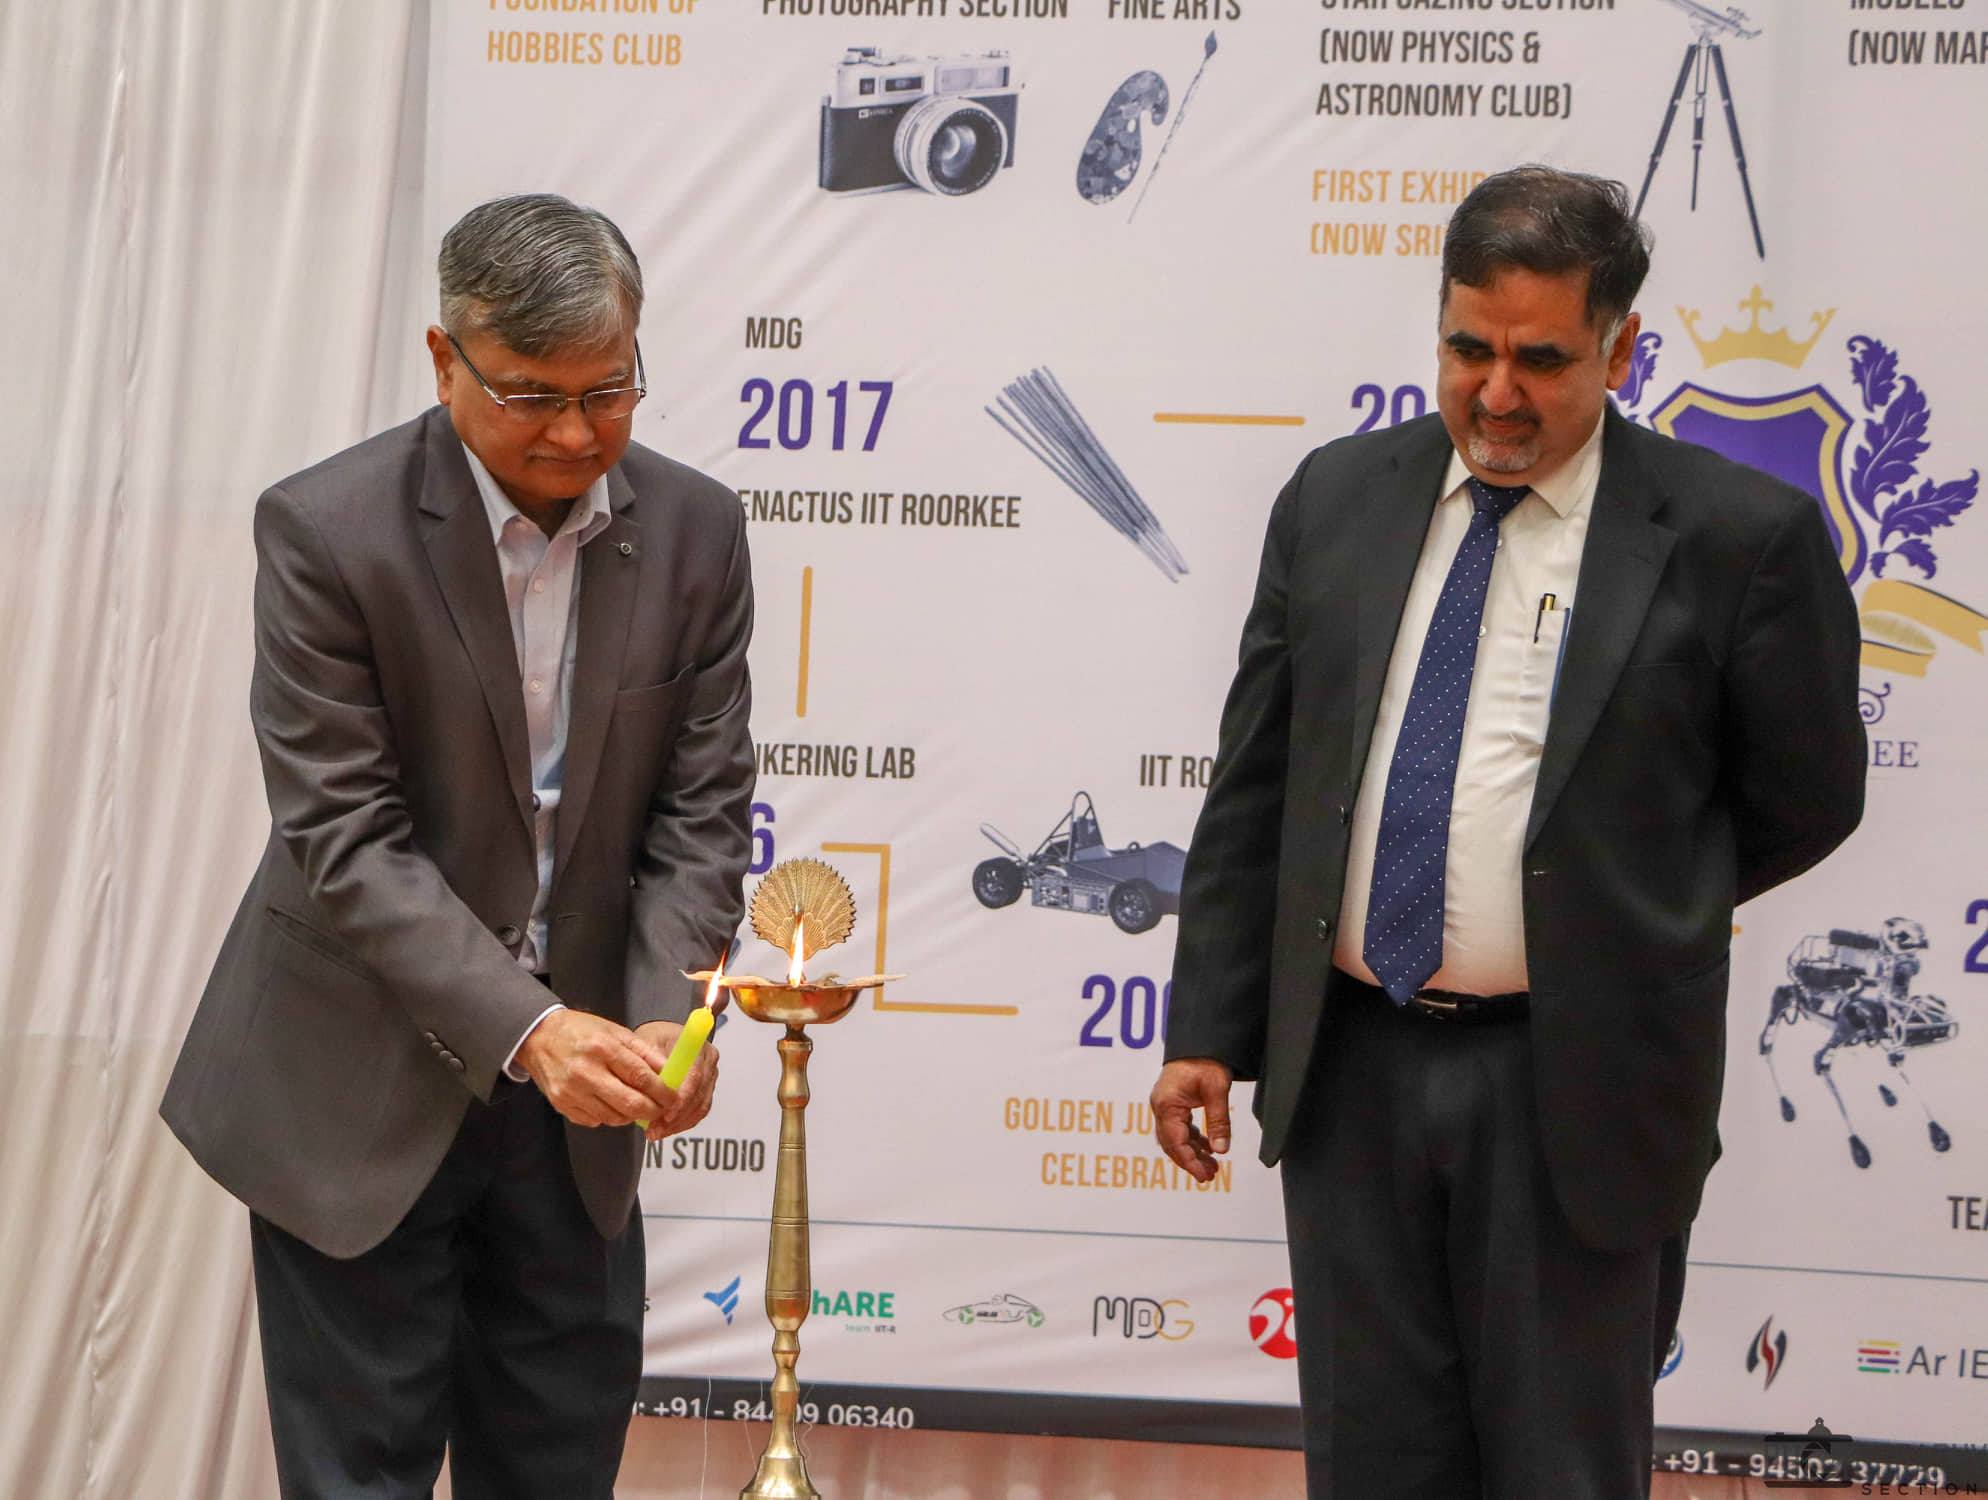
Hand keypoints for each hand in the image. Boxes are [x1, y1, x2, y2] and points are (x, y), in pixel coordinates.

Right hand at [516, 1008, 672, 1129]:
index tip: (673, 1097)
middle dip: (653, 1110)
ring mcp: (571, 1091)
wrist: (539, 1037)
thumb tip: (668, 1072)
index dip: (662, 1092)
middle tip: (662, 1108)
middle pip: (630, 1103)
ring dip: (632, 1115)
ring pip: (614, 1117)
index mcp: (602, 1048)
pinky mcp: (562, 1105)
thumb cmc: (580, 1031)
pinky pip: (595, 1121)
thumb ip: (644, 1052)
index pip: (641, 1077)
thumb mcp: (615, 1031)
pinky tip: (611, 1103)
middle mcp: (586, 1071)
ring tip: (637, 1103)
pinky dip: (610, 1116)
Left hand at [633, 1019, 720, 1142]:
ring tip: (656, 1132)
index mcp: (698, 1047)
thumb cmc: (656, 1038)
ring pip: (700, 1107)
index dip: (683, 1097)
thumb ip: (650, 1060)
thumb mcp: (648, 1041)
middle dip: (677, 1116)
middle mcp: (709, 1062)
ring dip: (678, 1123)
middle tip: (656, 1128)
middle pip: (699, 1095)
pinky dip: (682, 1123)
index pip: (695, 1076)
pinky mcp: (706, 1091)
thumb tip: (648, 1082)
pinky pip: (698, 1112)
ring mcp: (710, 1077)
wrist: (665, 1038)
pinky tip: (665, 1129)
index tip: (667, 1113)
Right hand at [1151, 1058, 1233, 1182]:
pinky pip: (1179, 1128)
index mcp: (1167, 1104)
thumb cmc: (1206, 1061)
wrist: (1200, 1040)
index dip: (1189, 1162)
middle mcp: (1161, 1107)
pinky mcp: (1172, 1103)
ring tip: (1212, 1167)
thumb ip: (1218, 1122)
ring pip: (1174, 1138)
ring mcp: (1164, 1105)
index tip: (1204, 1176)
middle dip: (1190, 1161)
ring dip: (1191, 1153)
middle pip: (1171, 1144)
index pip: (1175, 1142)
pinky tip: (1207, 1148)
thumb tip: (1220, 1150)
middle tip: (1210, 1175)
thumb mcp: (1217, 1091)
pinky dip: (1192, 1140)